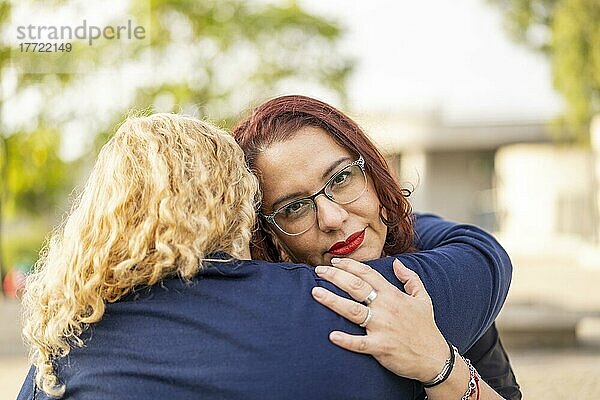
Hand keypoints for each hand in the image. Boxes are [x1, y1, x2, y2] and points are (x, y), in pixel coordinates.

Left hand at [311, 258, 448, 381]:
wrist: (434, 358)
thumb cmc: (426, 327)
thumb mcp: (423, 298)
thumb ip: (410, 278)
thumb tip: (397, 262)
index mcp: (393, 295)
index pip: (368, 274)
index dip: (350, 265)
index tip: (334, 261)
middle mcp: (386, 308)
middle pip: (356, 286)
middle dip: (335, 276)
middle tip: (319, 271)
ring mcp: (382, 328)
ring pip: (353, 311)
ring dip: (332, 301)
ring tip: (315, 292)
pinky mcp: (381, 347)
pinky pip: (359, 343)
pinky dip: (346, 340)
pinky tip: (331, 335)